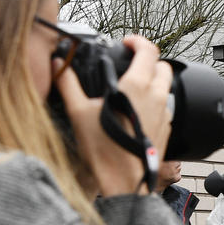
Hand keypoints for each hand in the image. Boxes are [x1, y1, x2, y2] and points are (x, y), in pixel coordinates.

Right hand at [51, 34, 172, 195]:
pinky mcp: (167, 129)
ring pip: (165, 87)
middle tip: (130, 63)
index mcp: (137, 86)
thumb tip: (56, 65)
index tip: (126, 43)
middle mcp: (156, 97)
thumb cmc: (103, 151)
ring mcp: (165, 114)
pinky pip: (165, 107)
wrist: (124, 183)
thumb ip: (67, 83)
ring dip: (152, 81)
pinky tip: (135, 111)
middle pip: (162, 66)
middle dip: (148, 60)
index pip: (149, 50)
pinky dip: (154, 102)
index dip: (138, 41)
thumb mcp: (78, 112)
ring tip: (131, 88)